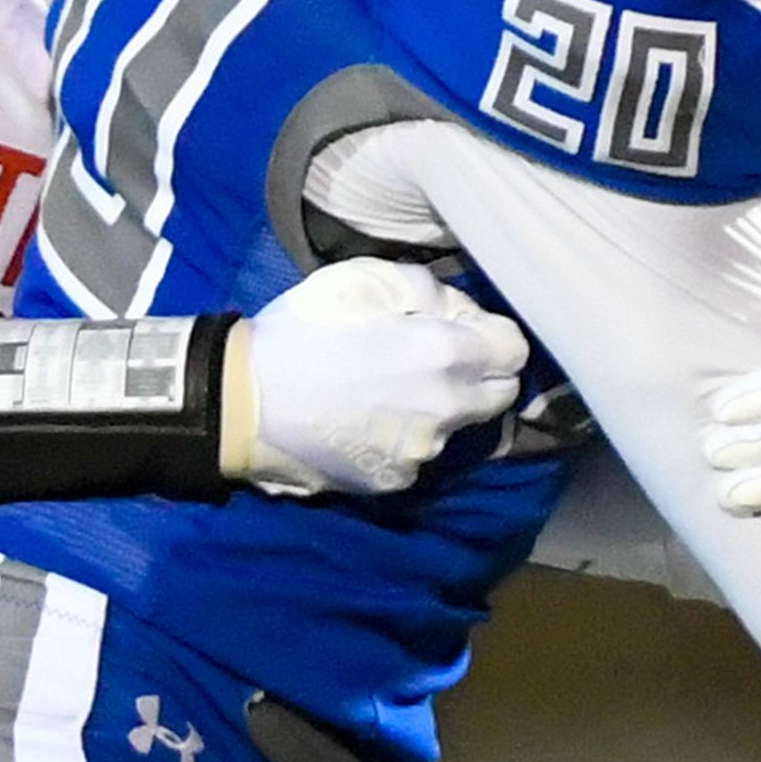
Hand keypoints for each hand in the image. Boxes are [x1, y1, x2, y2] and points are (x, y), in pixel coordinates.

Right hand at [233, 259, 529, 496]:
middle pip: (500, 394)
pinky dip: (404, 435)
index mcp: (443, 354)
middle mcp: (446, 408)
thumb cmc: (303, 329)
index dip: (492, 337)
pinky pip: (420, 452)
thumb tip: (458, 312)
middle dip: (479, 374)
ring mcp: (423, 451)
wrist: (245, 401)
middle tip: (434, 360)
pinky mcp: (397, 480)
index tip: (464, 332)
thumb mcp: (366, 281)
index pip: (515, 351)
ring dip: (439, 406)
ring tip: (385, 390)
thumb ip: (429, 290)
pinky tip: (365, 420)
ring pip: (458, 424)